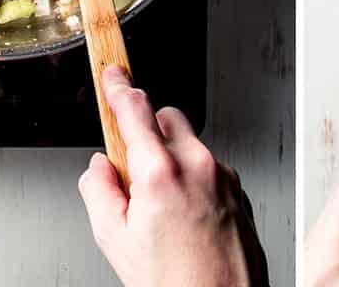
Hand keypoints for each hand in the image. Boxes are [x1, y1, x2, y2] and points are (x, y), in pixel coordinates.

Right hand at [79, 67, 267, 286]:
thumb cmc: (175, 286)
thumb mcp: (115, 242)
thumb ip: (98, 193)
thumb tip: (98, 169)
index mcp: (161, 173)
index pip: (134, 109)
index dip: (118, 87)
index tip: (112, 73)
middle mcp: (197, 164)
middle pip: (166, 117)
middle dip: (148, 132)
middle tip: (136, 170)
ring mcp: (223, 175)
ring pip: (190, 144)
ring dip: (173, 159)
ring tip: (165, 209)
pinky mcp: (240, 189)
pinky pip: (211, 168)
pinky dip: (195, 179)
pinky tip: (188, 218)